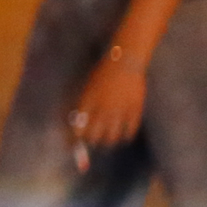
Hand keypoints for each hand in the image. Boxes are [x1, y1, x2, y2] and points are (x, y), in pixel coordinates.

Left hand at [67, 49, 148, 169]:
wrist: (124, 62)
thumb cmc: (103, 73)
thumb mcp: (88, 88)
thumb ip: (83, 106)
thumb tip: (79, 124)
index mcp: (88, 102)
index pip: (78, 128)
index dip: (73, 139)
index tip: (72, 144)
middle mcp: (102, 109)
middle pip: (94, 136)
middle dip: (91, 142)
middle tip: (92, 141)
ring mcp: (119, 110)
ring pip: (112, 137)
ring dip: (108, 141)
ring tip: (108, 141)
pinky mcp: (134, 110)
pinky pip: (129, 131)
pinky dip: (125, 136)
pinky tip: (123, 136)